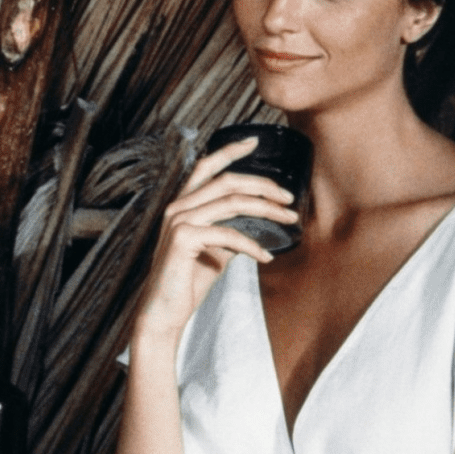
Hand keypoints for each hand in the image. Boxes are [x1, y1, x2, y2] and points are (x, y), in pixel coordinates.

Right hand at [136, 136, 298, 337]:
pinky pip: (228, 235)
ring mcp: (178, 221)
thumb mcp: (217, 250)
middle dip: (264, 185)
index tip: (254, 141)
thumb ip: (232, 230)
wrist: (164, 312)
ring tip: (289, 220)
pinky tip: (266, 257)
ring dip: (267, 210)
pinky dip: (252, 245)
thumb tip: (260, 223)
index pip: (206, 167)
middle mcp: (178, 207)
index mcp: (183, 205)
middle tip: (290, 198)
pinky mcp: (183, 239)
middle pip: (227, 181)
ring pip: (231, 202)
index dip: (230, 151)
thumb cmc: (189, 281)